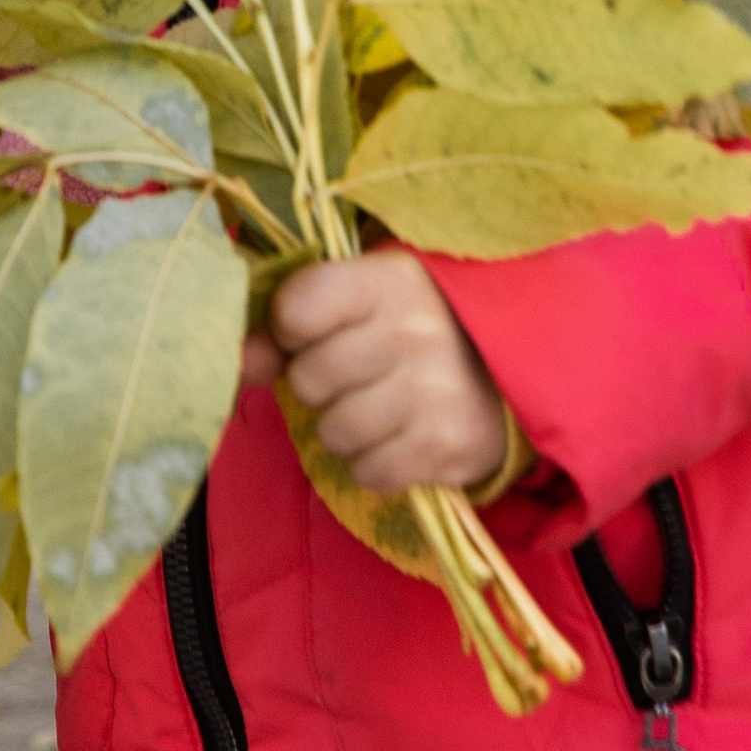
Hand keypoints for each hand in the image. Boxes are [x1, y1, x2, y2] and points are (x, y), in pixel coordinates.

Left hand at [249, 250, 507, 494]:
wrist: (513, 373)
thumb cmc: (418, 327)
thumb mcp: (363, 301)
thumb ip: (291, 325)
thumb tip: (237, 359)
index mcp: (390, 278)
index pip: (295, 308)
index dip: (293, 329)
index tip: (318, 331)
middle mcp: (414, 330)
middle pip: (308, 378)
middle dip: (323, 384)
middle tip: (362, 373)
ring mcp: (435, 390)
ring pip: (334, 431)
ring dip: (348, 428)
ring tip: (385, 406)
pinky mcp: (449, 447)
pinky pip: (369, 472)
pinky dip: (377, 464)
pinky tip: (404, 438)